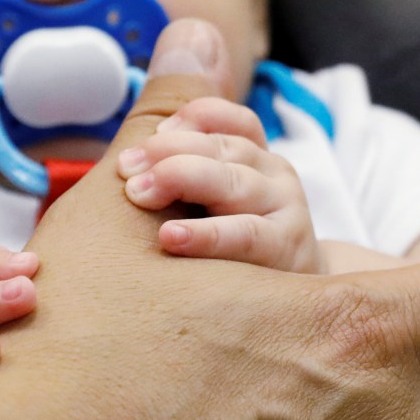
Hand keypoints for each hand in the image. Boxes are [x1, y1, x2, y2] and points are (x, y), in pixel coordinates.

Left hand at [116, 95, 324, 272]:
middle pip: (224, 147)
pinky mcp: (287, 251)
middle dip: (169, 151)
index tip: (155, 130)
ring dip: (182, 179)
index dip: (195, 117)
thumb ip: (179, 168)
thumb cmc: (232, 247)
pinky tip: (170, 237)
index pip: (232, 119)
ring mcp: (285, 210)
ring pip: (235, 182)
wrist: (294, 302)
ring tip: (138, 193)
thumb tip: (132, 141)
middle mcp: (274, 176)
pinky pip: (246, 236)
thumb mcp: (212, 199)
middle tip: (125, 167)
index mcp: (255, 156)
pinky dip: (207, 235)